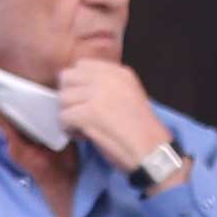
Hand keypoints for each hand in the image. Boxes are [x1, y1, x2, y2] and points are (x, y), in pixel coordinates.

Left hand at [57, 59, 175, 172]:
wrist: (154, 151)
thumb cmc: (141, 130)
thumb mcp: (129, 95)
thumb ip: (106, 85)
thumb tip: (76, 86)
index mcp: (120, 73)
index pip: (82, 65)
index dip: (77, 83)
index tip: (83, 98)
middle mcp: (109, 79)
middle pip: (67, 77)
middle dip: (69, 96)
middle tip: (79, 112)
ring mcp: (98, 94)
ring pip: (62, 98)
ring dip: (68, 114)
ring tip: (84, 126)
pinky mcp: (89, 112)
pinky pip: (63, 117)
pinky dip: (69, 129)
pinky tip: (83, 135)